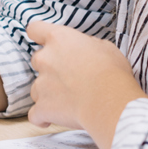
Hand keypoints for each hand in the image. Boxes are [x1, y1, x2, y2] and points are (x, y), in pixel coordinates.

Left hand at [24, 20, 146, 148]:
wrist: (110, 101)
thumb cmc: (112, 72)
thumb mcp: (105, 47)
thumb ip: (86, 45)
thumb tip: (82, 50)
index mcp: (59, 39)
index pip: (35, 28)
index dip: (38, 35)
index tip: (43, 41)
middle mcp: (45, 58)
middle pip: (38, 60)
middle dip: (50, 68)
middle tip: (69, 78)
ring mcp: (40, 84)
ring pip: (36, 88)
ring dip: (48, 94)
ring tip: (68, 102)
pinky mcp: (42, 107)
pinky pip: (35, 114)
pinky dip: (42, 117)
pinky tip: (51, 120)